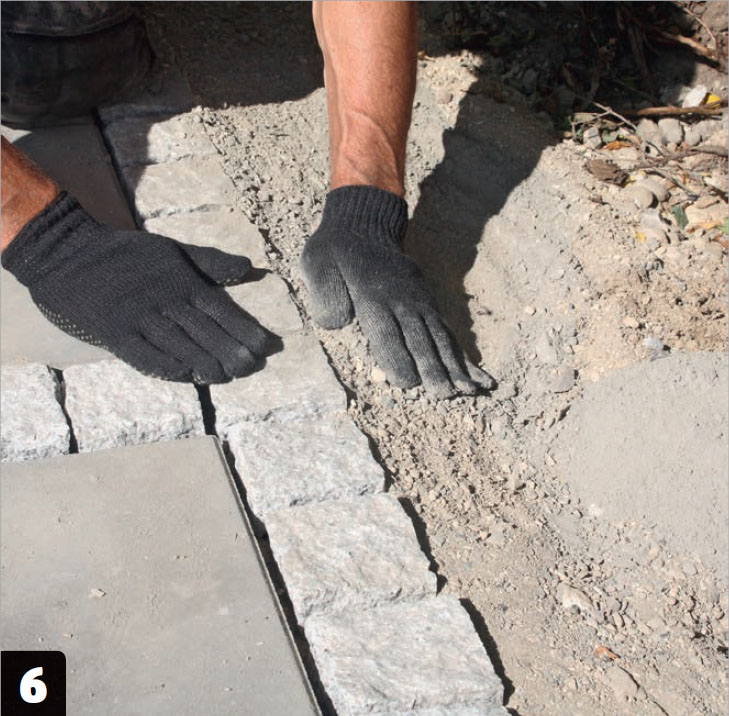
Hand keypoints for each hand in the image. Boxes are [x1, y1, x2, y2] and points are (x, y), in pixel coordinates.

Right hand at [1, 192, 270, 382]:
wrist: (67, 253)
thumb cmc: (127, 254)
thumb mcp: (172, 250)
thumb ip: (210, 262)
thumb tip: (249, 266)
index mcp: (180, 281)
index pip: (220, 310)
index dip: (244, 329)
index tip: (265, 346)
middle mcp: (163, 301)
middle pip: (205, 331)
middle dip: (232, 351)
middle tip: (252, 367)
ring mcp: (138, 318)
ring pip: (179, 346)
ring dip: (205, 363)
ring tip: (226, 376)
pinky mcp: (114, 333)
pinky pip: (144, 356)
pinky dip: (167, 367)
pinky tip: (187, 376)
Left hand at [300, 185, 494, 397]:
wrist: (362, 222)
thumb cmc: (334, 251)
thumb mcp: (317, 266)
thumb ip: (326, 295)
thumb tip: (338, 324)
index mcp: (372, 298)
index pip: (388, 334)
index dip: (398, 359)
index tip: (408, 383)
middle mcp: (401, 301)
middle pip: (421, 340)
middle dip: (434, 370)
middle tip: (446, 396)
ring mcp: (418, 300)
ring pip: (439, 337)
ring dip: (455, 365)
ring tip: (471, 390)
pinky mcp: (427, 301)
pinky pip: (446, 331)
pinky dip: (461, 353)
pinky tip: (475, 373)